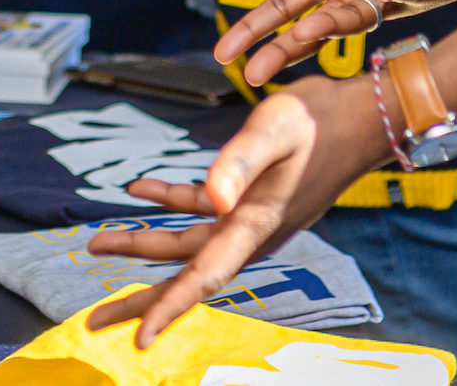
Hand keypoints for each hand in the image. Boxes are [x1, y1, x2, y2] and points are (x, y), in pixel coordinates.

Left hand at [83, 76, 386, 346]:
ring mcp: (251, 218)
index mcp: (254, 224)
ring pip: (186, 243)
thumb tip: (211, 199)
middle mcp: (250, 231)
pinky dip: (169, 200)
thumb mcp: (274, 130)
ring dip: (143, 243)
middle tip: (94, 321)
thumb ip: (239, 162)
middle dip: (139, 297)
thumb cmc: (320, 121)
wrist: (362, 116)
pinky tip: (140, 187)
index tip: (139, 340)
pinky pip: (201, 207)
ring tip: (99, 244)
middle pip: (184, 273)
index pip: (203, 277)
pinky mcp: (252, 200)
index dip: (169, 309)